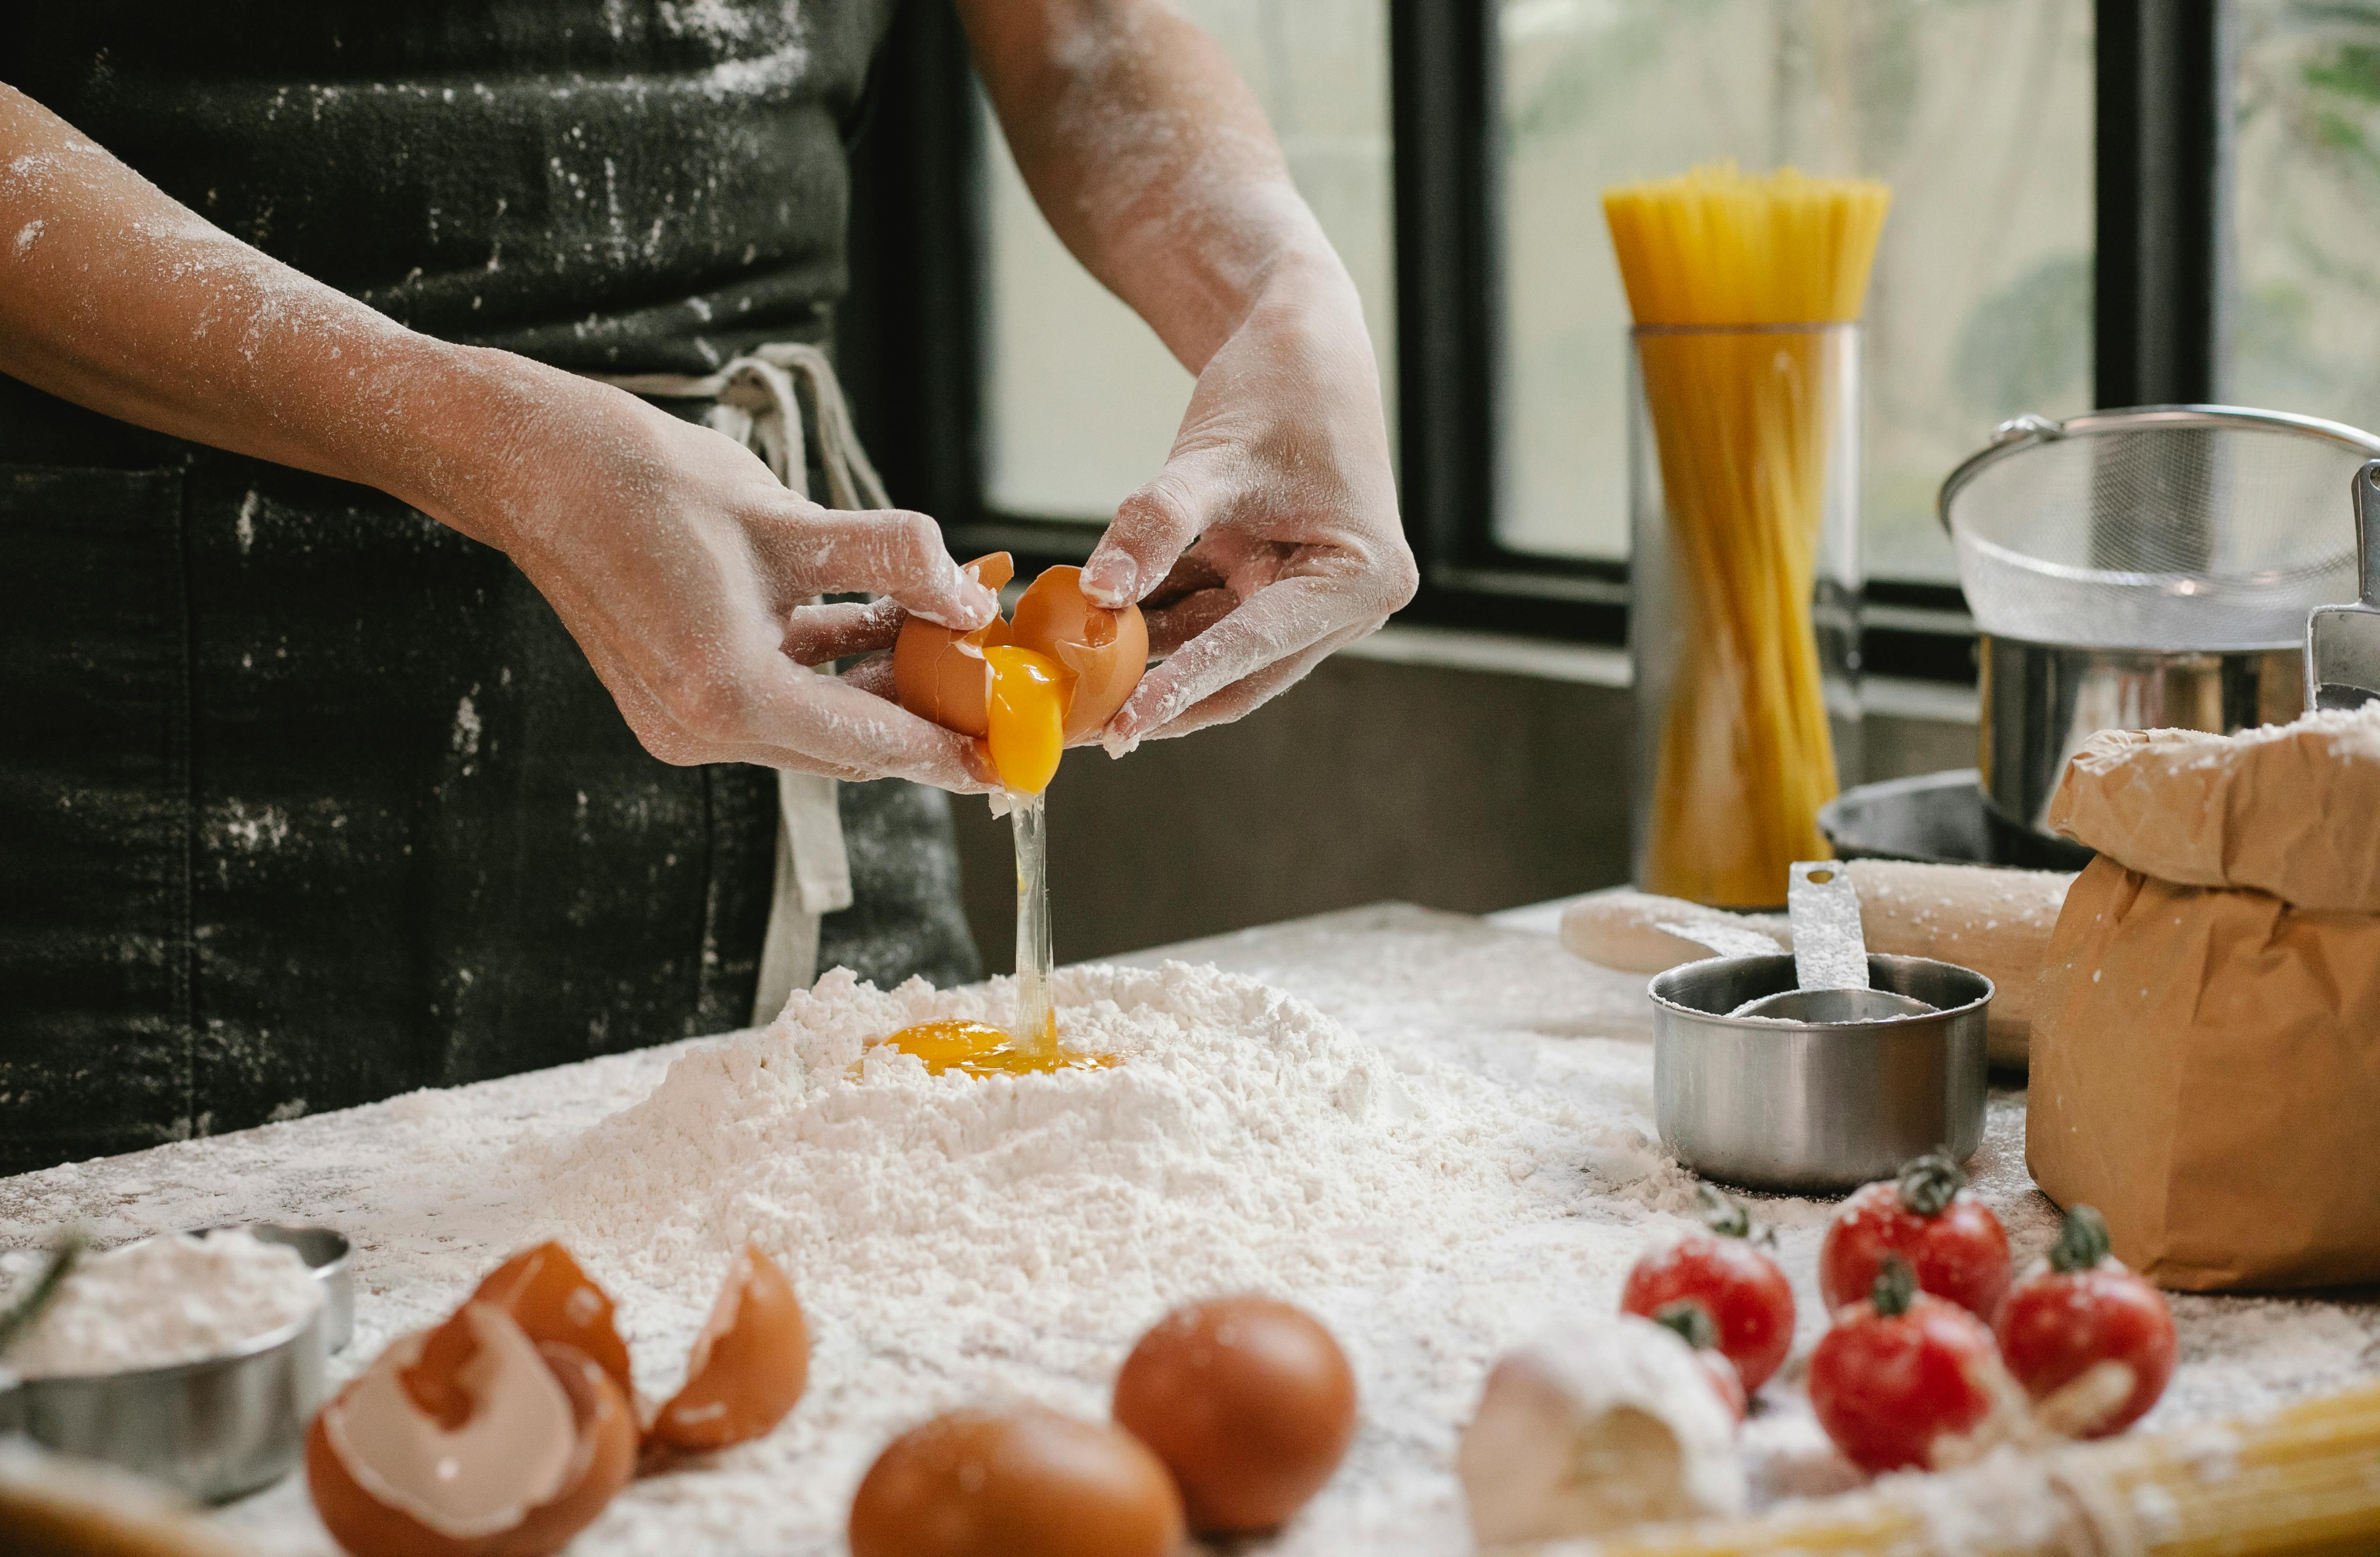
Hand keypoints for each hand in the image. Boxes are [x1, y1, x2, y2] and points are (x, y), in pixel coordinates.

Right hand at [468, 362, 1001, 791]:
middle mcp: (700, 728)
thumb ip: (892, 560)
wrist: (536, 468)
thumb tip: (969, 594)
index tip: (1010, 762)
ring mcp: (683, 720)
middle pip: (845, 745)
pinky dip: (831, 669)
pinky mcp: (677, 697)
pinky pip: (779, 697)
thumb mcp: (790, 517)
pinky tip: (887, 623)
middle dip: (923, 714)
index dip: (947, 751)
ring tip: (951, 637)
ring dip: (880, 685)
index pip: (867, 744)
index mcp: (725, 694)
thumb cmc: (646, 483)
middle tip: (996, 690)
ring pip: (815, 722)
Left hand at [1078, 258, 1416, 749]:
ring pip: (1218, 650)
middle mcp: (1348, 600)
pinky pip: (1207, 616)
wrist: (1297, 334)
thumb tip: (1097, 594)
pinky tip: (1094, 636)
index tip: (1124, 726)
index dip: (1184, 685)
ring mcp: (1311, 595)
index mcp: (1361, 575)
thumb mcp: (1212, 457)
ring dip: (1150, 663)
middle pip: (1243, 672)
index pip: (1257, 643)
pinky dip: (1156, 622)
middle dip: (1163, 696)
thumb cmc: (1276, 384)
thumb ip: (1156, 526)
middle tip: (1089, 732)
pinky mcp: (1273, 581)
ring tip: (1077, 690)